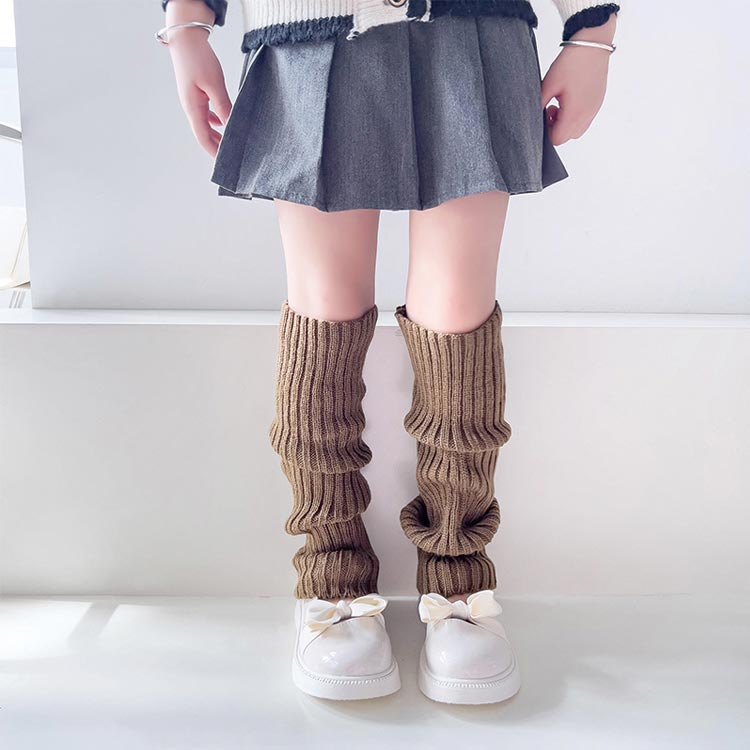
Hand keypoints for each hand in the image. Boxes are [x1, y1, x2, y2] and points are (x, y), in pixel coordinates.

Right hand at [168, 29, 231, 156]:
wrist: (186, 37)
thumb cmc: (199, 58)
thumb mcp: (215, 85)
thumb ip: (224, 107)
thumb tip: (231, 127)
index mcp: (193, 108)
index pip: (203, 138)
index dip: (215, 152)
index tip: (226, 163)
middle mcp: (190, 107)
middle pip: (204, 134)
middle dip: (217, 147)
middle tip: (232, 157)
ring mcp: (192, 101)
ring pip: (205, 125)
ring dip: (217, 135)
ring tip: (230, 143)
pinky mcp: (195, 93)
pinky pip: (206, 113)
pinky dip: (216, 121)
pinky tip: (225, 121)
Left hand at [540, 16, 616, 145]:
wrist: (593, 43)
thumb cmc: (571, 62)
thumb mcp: (548, 85)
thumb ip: (539, 104)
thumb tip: (532, 116)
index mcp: (574, 113)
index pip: (557, 139)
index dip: (546, 131)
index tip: (544, 114)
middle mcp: (587, 115)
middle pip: (567, 136)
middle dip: (556, 127)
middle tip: (550, 108)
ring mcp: (594, 109)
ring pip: (577, 129)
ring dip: (566, 122)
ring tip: (560, 103)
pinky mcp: (598, 101)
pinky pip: (585, 118)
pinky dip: (575, 114)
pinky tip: (570, 97)